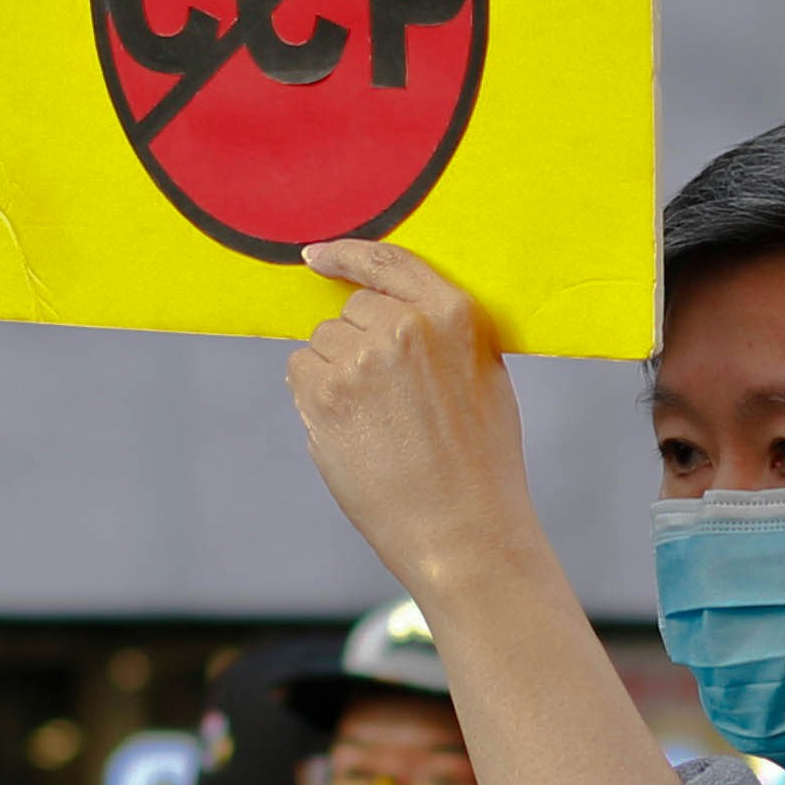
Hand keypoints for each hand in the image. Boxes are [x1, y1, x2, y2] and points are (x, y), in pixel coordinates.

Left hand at [288, 240, 540, 604]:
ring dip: (336, 371)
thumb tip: (386, 309)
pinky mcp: (324, 394)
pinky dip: (314, 396)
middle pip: (352, 308)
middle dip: (359, 341)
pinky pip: (300, 371)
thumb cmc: (480, 462)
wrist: (463, 529)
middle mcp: (405, 326)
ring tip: (376, 422)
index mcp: (453, 314)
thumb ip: (440, 332)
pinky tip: (351, 431)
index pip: (388, 261)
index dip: (347, 255)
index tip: (317, 257)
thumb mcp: (484, 376)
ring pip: (323, 341)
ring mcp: (361, 359)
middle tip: (387, 398)